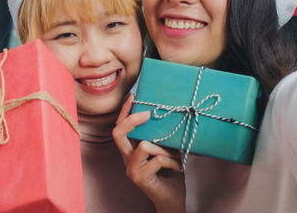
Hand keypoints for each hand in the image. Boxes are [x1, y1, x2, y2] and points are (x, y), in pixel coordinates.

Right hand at [112, 95, 185, 212]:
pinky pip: (157, 160)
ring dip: (164, 149)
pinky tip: (178, 168)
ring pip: (144, 146)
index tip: (134, 96)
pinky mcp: (139, 178)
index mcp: (131, 150)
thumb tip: (170, 114)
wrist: (173, 200)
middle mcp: (127, 159)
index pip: (121, 127)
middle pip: (118, 133)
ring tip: (175, 156)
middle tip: (148, 114)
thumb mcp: (166, 150)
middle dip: (132, 119)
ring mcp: (131, 169)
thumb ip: (162, 137)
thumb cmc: (170, 173)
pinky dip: (171, 161)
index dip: (125, 111)